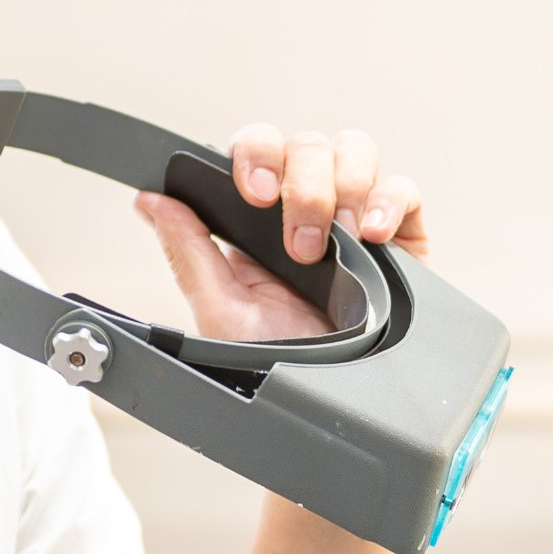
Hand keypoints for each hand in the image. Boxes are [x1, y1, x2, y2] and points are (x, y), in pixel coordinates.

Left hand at [133, 126, 429, 343]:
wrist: (336, 408)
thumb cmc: (277, 364)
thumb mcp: (223, 314)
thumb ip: (188, 252)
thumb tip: (149, 200)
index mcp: (257, 220)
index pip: (256, 152)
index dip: (255, 156)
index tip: (253, 193)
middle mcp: (306, 208)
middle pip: (306, 145)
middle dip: (303, 185)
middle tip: (300, 244)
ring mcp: (355, 217)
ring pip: (354, 151)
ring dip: (345, 187)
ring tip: (340, 241)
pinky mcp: (400, 237)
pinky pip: (403, 189)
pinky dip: (389, 201)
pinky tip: (373, 236)